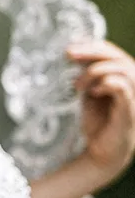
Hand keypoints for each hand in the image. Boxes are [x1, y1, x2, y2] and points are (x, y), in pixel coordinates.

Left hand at [69, 40, 134, 187]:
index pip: (113, 52)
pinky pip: (124, 89)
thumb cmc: (98, 121)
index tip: (68, 50)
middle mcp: (134, 85)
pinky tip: (92, 91)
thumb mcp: (89, 92)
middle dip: (91, 52)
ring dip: (96, 71)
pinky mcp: (130, 112)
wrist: (101, 151)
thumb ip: (87, 74)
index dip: (92, 46)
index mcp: (125, 77)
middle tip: (68, 55)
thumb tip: (73, 52)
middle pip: (119, 57)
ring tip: (77, 86)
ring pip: (124, 69)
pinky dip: (108, 83)